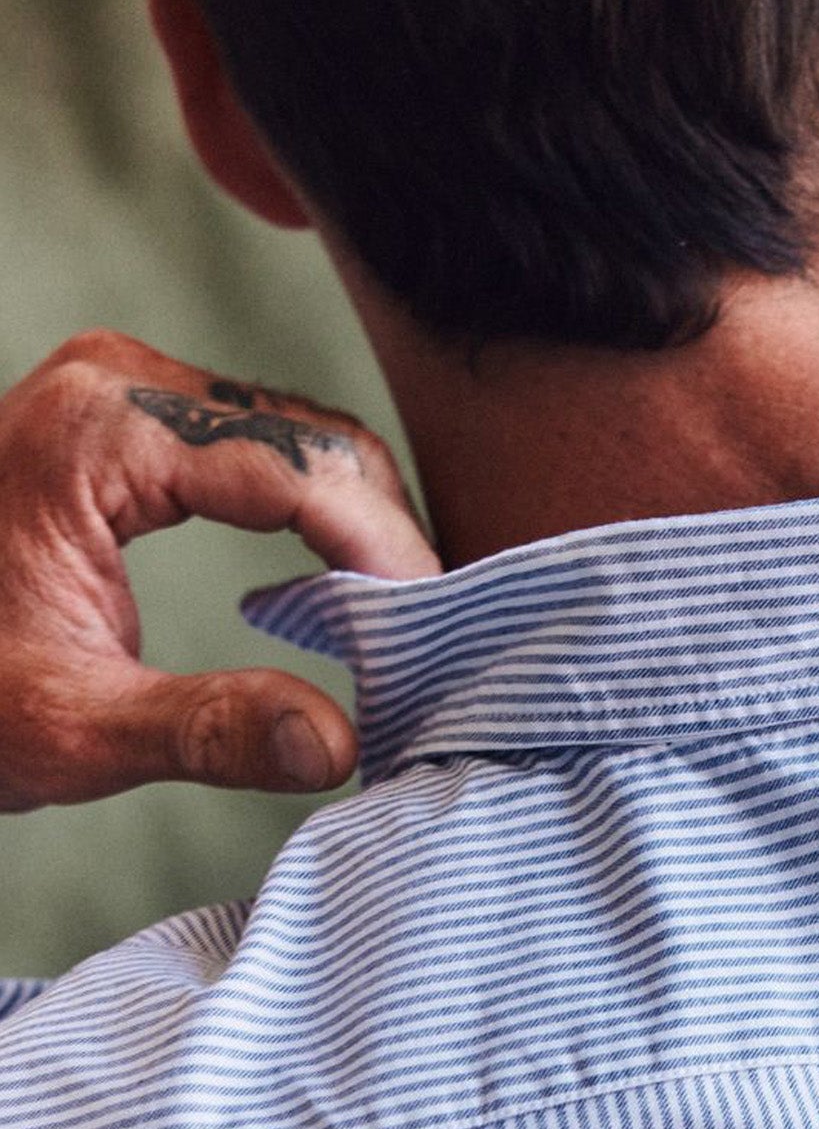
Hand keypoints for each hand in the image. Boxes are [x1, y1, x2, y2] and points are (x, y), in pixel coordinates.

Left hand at [0, 329, 438, 811]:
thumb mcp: (67, 726)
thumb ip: (207, 732)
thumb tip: (339, 745)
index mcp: (100, 432)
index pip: (301, 467)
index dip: (388, 551)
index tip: (439, 631)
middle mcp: (121, 383)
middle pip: (319, 442)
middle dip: (391, 540)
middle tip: (440, 642)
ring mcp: (129, 393)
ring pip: (307, 441)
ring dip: (368, 528)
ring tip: (407, 625)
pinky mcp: (138, 423)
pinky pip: (268, 451)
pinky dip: (325, 517)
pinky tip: (352, 590)